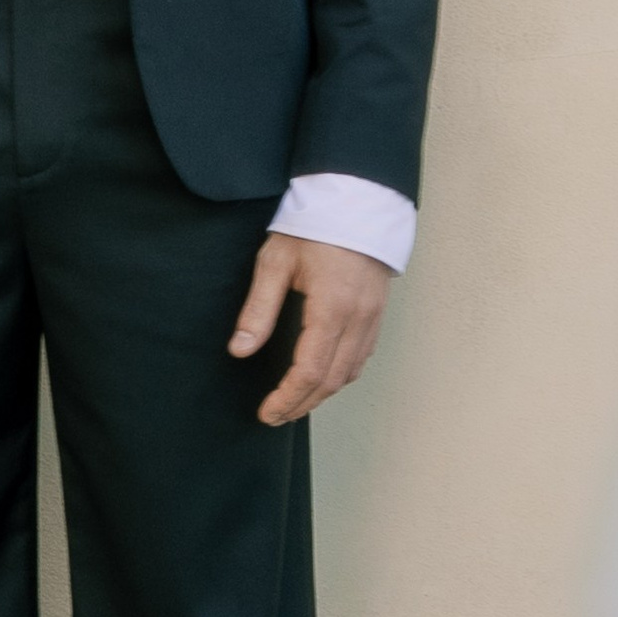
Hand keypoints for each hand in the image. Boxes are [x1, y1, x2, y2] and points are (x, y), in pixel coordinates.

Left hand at [230, 234, 391, 426]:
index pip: (310, 370)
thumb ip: (258, 309)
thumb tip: (239, 351)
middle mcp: (358, 318)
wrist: (356, 199)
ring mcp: (372, 316)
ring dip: (322, 395)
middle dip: (302, 404)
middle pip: (332, 380)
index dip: (287, 398)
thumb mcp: (275, 261)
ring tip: (294, 405)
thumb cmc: (313, 226)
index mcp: (332, 307)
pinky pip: (362, 357)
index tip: (266, 413)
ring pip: (350, 372)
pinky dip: (341, 375)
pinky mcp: (377, 312)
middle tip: (275, 417)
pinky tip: (322, 379)